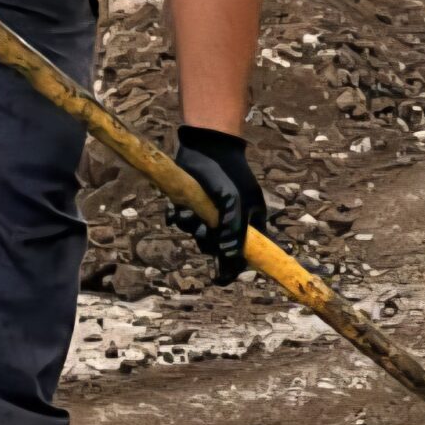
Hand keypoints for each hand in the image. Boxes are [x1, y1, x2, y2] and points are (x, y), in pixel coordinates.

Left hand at [168, 125, 267, 284]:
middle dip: (206, 241)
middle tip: (203, 227)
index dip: (234, 268)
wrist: (207, 145)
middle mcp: (228, 220)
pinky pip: (181, 222)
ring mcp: (208, 213)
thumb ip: (233, 229)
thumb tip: (228, 255)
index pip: (244, 253)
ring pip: (196, 235)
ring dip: (190, 228)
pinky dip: (177, 218)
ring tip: (188, 213)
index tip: (221, 279)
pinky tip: (177, 210)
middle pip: (216, 247)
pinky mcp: (191, 204)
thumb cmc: (227, 171)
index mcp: (248, 221)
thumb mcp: (235, 201)